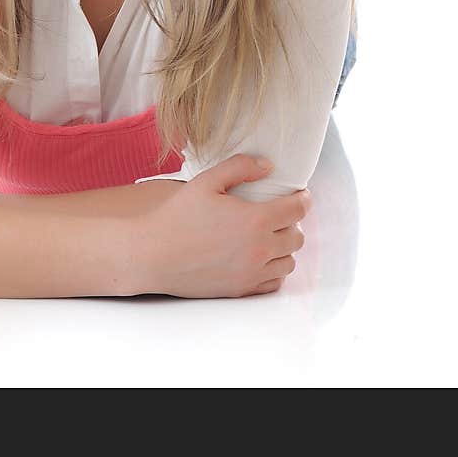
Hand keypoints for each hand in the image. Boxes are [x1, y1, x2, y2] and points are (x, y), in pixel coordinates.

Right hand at [132, 154, 310, 297]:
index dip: (303, 199)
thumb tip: (268, 166)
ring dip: (284, 247)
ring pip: (288, 261)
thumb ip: (240, 167)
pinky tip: (259, 257)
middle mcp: (259, 249)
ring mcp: (252, 273)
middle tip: (280, 213)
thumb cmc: (177, 216)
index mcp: (255, 220)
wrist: (154, 254)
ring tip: (269, 235)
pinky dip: (273, 269)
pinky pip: (274, 282)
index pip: (297, 210)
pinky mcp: (242, 289)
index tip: (300, 195)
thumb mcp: (206, 181)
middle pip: (297, 237)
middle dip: (293, 222)